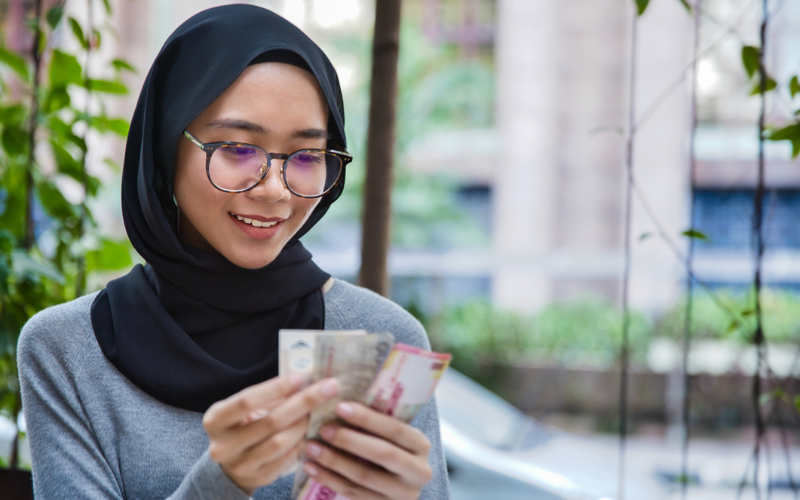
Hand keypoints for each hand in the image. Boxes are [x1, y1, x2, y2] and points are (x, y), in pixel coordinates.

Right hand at [202, 375, 339, 494]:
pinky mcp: (258, 479)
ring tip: (316, 411)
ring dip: (303, 424)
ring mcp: (240, 465)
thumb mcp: (245, 410)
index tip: (301, 377)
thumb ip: (268, 397)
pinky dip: (301, 442)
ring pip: (281, 442)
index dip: (275, 387)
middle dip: (304, 402)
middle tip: (329, 387)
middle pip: (270, 421)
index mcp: (215, 420)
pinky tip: (310, 431)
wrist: (231, 466)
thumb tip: (304, 380)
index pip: (247, 400)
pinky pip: (287, 458)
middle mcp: (223, 445)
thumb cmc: (243, 426)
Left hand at [302, 402, 432, 499]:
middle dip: (349, 440)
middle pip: (382, 453)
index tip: (340, 407)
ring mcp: (403, 494)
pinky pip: (353, 493)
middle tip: (323, 429)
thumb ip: (377, 422)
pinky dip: (329, 479)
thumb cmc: (388, 449)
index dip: (367, 418)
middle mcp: (419, 471)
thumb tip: (342, 398)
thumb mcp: (392, 437)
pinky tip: (312, 467)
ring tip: (310, 447)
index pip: (395, 429)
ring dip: (333, 461)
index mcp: (421, 445)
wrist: (396, 488)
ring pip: (364, 476)